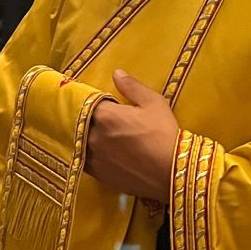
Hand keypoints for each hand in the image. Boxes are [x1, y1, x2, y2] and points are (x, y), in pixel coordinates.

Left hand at [85, 70, 178, 203]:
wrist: (170, 173)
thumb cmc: (163, 133)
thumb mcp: (153, 103)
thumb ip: (131, 86)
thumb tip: (116, 73)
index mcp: (105, 115)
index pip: (88, 101)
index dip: (94, 99)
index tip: (101, 100)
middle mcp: (93, 136)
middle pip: (81, 121)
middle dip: (87, 116)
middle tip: (101, 116)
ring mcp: (94, 158)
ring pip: (80, 141)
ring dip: (85, 135)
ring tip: (98, 133)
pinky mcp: (98, 176)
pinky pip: (84, 160)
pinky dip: (88, 153)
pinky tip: (98, 151)